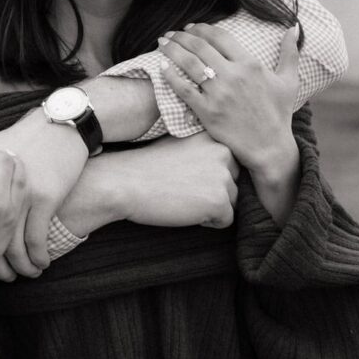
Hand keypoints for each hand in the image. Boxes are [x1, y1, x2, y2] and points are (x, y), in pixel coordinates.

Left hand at [0, 108, 87, 275]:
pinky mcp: (45, 199)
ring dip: (17, 267)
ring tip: (18, 276)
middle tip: (0, 278)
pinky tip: (39, 265)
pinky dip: (37, 258)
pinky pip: (36, 239)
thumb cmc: (17, 139)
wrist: (58, 128)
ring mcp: (21, 196)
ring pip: (13, 246)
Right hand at [58, 131, 239, 233]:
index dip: (207, 174)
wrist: (124, 182)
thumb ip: (204, 148)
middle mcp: (223, 152)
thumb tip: (226, 164)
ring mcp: (222, 176)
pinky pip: (226, 220)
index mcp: (213, 136)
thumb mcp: (179, 143)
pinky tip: (184, 209)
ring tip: (181, 196)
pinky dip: (208, 222)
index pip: (230, 163)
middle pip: (233, 183)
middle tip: (182, 187)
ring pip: (231, 202)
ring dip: (211, 206)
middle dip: (213, 190)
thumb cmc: (147, 165)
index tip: (184, 173)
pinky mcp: (218, 200)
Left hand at [158, 23, 298, 176]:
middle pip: (200, 47)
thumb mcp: (288, 81)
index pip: (220, 37)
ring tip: (162, 43)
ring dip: (172, 50)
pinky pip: (183, 90)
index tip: (191, 27)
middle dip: (181, 36)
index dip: (202, 28)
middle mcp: (234, 76)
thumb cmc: (279, 113)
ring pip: (189, 64)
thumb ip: (289, 52)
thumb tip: (293, 27)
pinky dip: (170, 76)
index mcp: (251, 64)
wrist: (269, 147)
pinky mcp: (207, 111)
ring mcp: (219, 94)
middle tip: (171, 34)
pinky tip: (162, 68)